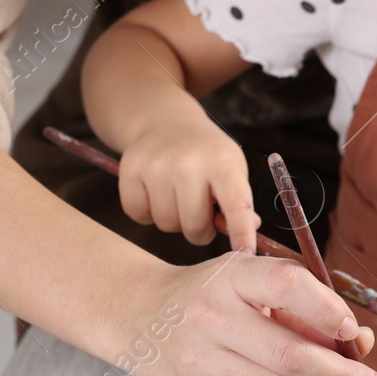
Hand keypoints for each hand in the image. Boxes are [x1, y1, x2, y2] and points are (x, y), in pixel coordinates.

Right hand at [117, 109, 261, 250]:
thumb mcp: (232, 168)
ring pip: (166, 224)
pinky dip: (147, 213)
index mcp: (222, 162)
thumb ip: (240, 204)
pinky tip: (156, 193)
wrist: (166, 121)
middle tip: (201, 213)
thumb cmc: (207, 155)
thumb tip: (246, 240)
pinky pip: (139, 215)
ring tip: (178, 197)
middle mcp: (188, 162)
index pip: (236, 205)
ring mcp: (156, 165)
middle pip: (194, 226)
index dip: (242, 233)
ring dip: (173, 221)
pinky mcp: (130, 169)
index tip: (246, 254)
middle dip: (200, 230)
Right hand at [125, 253, 376, 375]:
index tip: (353, 330)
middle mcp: (209, 317)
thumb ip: (306, 304)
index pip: (287, 285)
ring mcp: (197, 361)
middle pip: (290, 355)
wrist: (138, 316)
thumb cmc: (210, 296)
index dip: (328, 310)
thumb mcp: (250, 280)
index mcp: (230, 277)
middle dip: (342, 375)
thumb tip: (362, 342)